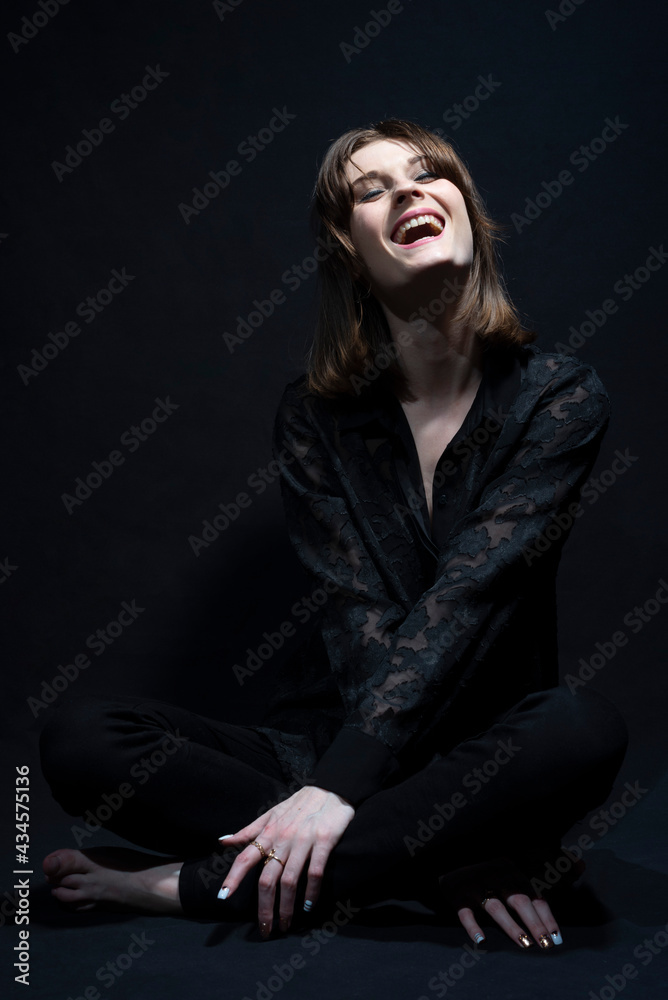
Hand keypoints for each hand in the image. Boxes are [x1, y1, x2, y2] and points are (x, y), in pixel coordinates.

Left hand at [217, 784, 354, 937]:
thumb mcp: (271, 812)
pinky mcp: (324, 842)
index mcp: (269, 832)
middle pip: (267, 879)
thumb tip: (223, 841)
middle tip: (265, 929)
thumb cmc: (300, 803)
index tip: (223, 897)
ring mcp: (303, 841)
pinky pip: (315, 873)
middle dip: (264, 908)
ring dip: (286, 907)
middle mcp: (283, 838)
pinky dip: (311, 892)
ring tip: (285, 924)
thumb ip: (249, 830)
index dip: (233, 877)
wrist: (332, 788)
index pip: (245, 858)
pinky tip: (309, 906)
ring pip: (289, 881)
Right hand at [438, 858, 562, 949]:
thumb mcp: (521, 855)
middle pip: (519, 900)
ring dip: (511, 926)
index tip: (557, 936)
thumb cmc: (493, 858)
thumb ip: (553, 861)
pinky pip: (464, 911)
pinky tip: (482, 940)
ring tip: (525, 944)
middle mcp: (497, 876)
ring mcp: (477, 885)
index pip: (534, 894)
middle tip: (546, 945)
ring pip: (496, 907)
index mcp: (514, 868)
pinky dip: (472, 926)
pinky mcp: (459, 894)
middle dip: (535, 923)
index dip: (547, 915)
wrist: (453, 850)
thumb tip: (581, 864)